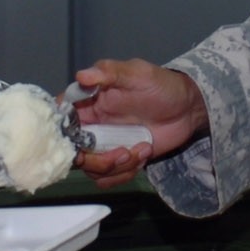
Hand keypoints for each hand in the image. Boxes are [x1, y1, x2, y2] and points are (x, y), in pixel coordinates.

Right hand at [70, 59, 208, 187]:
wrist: (188, 108)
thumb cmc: (161, 86)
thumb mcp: (137, 73)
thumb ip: (109, 72)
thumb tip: (81, 75)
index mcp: (89, 103)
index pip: (61, 119)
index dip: (61, 132)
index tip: (77, 140)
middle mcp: (92, 126)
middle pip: (73, 152)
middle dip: (95, 160)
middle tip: (121, 153)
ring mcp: (105, 145)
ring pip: (91, 169)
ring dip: (115, 167)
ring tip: (140, 151)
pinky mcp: (120, 160)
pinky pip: (108, 178)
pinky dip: (125, 173)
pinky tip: (143, 154)